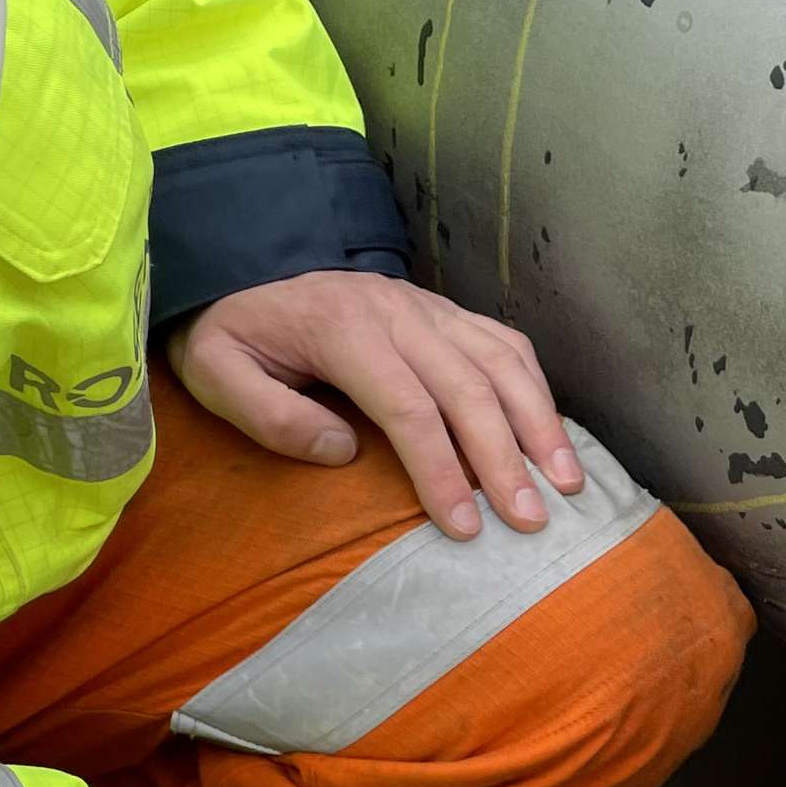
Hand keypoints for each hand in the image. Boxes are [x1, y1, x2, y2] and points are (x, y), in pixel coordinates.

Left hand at [169, 270, 585, 536]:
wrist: (247, 260)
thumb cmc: (235, 331)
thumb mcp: (218, 373)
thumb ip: (271, 416)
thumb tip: (343, 454)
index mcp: (345, 330)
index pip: (409, 407)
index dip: (442, 469)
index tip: (464, 526)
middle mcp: (399, 313)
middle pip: (470, 389)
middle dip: (507, 458)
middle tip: (533, 518)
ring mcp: (430, 306)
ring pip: (502, 361)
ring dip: (540, 422)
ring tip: (567, 480)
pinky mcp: (445, 309)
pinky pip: (505, 342)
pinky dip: (537, 387)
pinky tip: (553, 430)